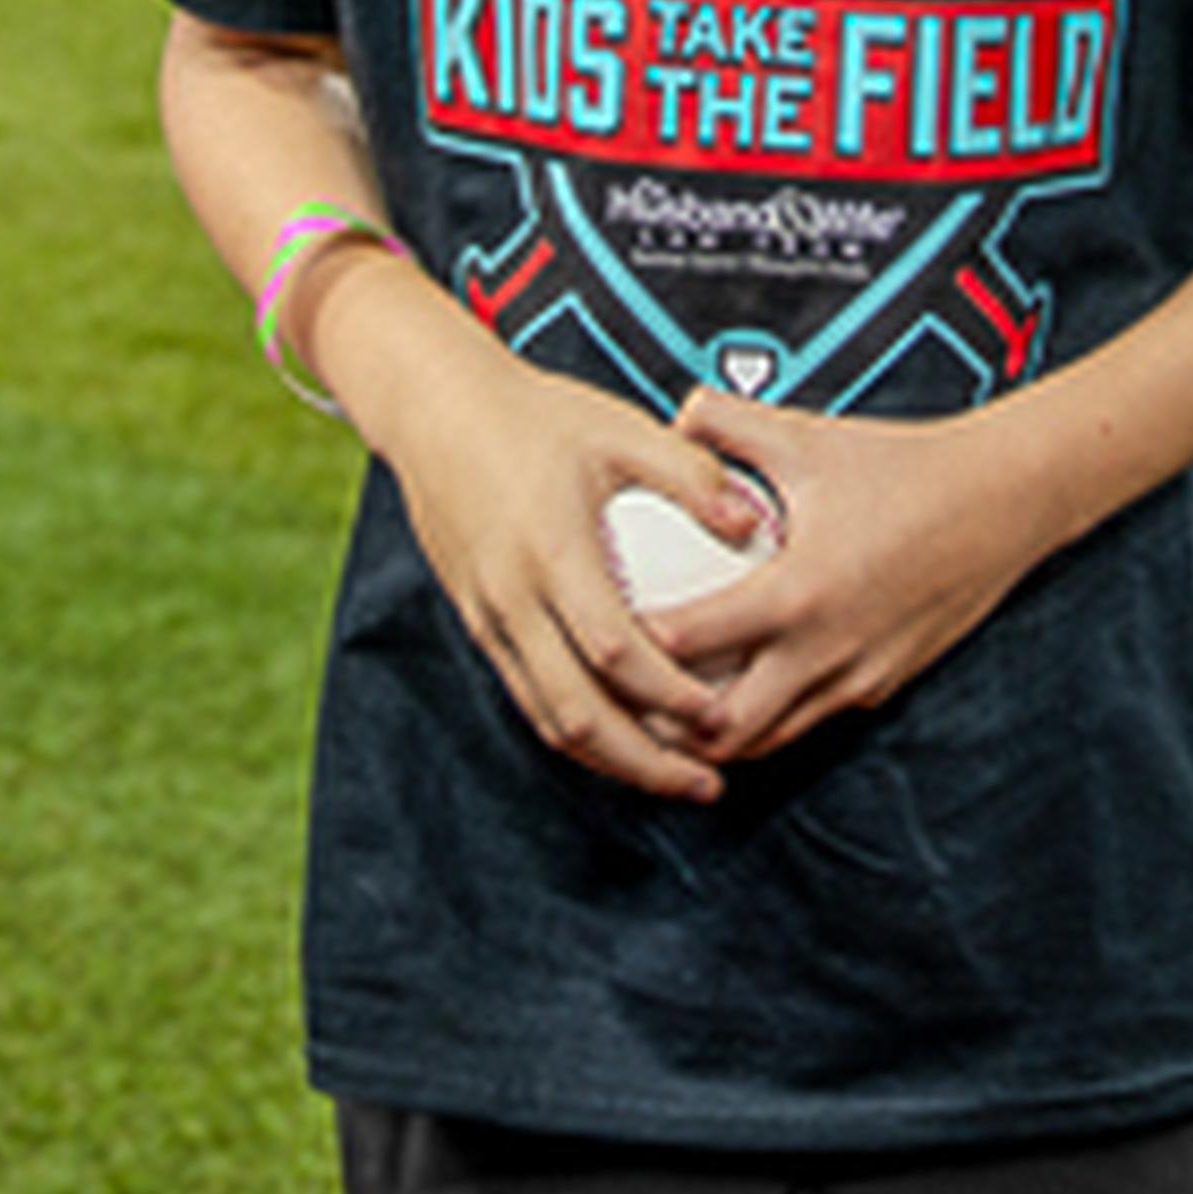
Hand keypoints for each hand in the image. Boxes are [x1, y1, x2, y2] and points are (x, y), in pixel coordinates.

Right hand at [346, 303, 783, 803]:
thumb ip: (690, 474)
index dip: (670, 694)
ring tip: (671, 778)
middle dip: (645, 761)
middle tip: (706, 782)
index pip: (615, 650)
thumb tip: (752, 522)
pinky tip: (620, 739)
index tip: (721, 713)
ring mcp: (490, 618)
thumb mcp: (620, 428)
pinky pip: (527, 697)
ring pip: (548, 719)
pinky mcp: (479, 623)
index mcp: (552, 552)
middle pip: (578, 713)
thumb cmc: (536, 415)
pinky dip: (575, 731)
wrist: (439, 412)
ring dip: (611, 760)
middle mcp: (513, 598)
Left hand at [650, 387, 1059, 766]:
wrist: (1001, 500)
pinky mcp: (882, 683)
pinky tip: (744, 691)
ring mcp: (857, 676)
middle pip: (721, 727)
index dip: (633, 645)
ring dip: (717, 734)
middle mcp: (824, 650)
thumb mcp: (808, 438)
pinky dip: (771, 717)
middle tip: (624, 702)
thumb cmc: (906, 467)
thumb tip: (675, 413)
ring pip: (769, 738)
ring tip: (671, 715)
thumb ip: (730, 424)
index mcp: (796, 591)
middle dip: (667, 725)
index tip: (599, 634)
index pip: (688, 643)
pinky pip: (812, 718)